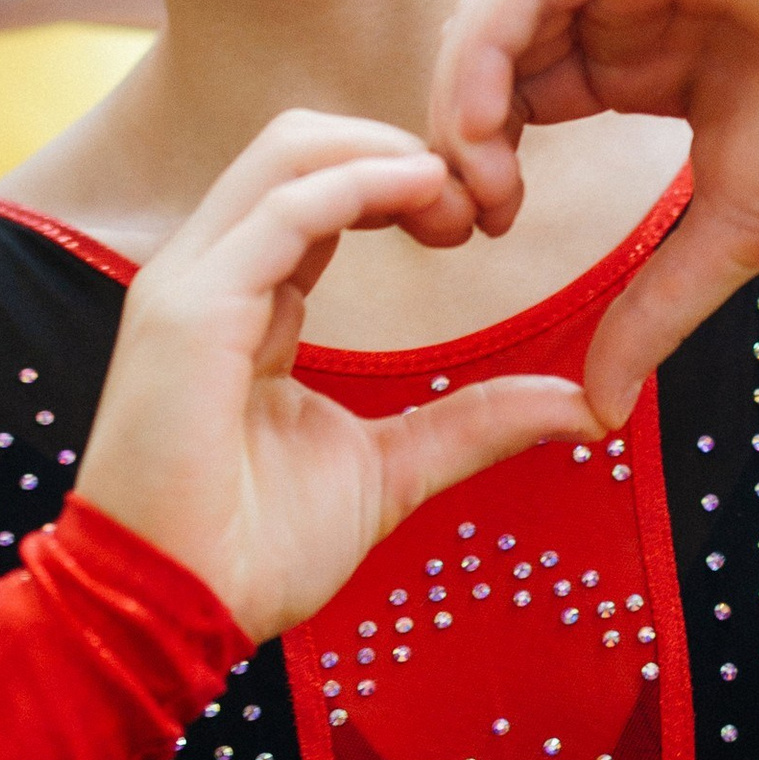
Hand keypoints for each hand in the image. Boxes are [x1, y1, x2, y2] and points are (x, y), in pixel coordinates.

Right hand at [72, 113, 596, 645]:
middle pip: (303, 146)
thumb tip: (581, 407)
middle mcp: (209, 275)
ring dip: (391, 156)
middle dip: (402, 150)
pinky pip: (283, 209)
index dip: (404, 185)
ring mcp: (191, 284)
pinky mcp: (191, 309)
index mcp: (243, 302)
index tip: (478, 222)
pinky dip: (360, 183)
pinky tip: (422, 191)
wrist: (176, 613)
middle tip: (480, 204)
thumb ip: (473, 424)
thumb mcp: (392, 471)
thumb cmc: (254, 551)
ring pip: (290, 152)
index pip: (319, 193)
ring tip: (460, 199)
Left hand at [429, 0, 758, 429]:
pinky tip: (491, 129)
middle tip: (468, 220)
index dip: (481, 165)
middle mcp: (612, 12)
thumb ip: (655, 310)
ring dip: (461, 109)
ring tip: (485, 185)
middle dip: (456, 145)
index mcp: (630, 64)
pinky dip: (482, 61)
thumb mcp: (732, 233)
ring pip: (486, 27)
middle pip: (484, 66)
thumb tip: (601, 410)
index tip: (488, 233)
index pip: (515, 103)